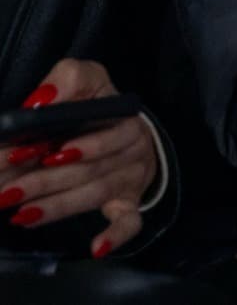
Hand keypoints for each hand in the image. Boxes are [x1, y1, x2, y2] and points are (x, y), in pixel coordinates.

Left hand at [0, 59, 158, 257]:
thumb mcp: (85, 78)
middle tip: (6, 192)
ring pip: (96, 194)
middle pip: (90, 169)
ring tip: (21, 214)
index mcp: (122, 116)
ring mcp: (132, 176)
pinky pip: (130, 220)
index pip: (100, 132)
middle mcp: (133, 147)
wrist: (125, 127)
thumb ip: (67, 80)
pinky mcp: (129, 200)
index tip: (24, 153)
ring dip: (58, 207)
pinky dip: (116, 234)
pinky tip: (97, 248)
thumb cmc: (96, 104)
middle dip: (44, 181)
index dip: (72, 145)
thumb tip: (41, 103)